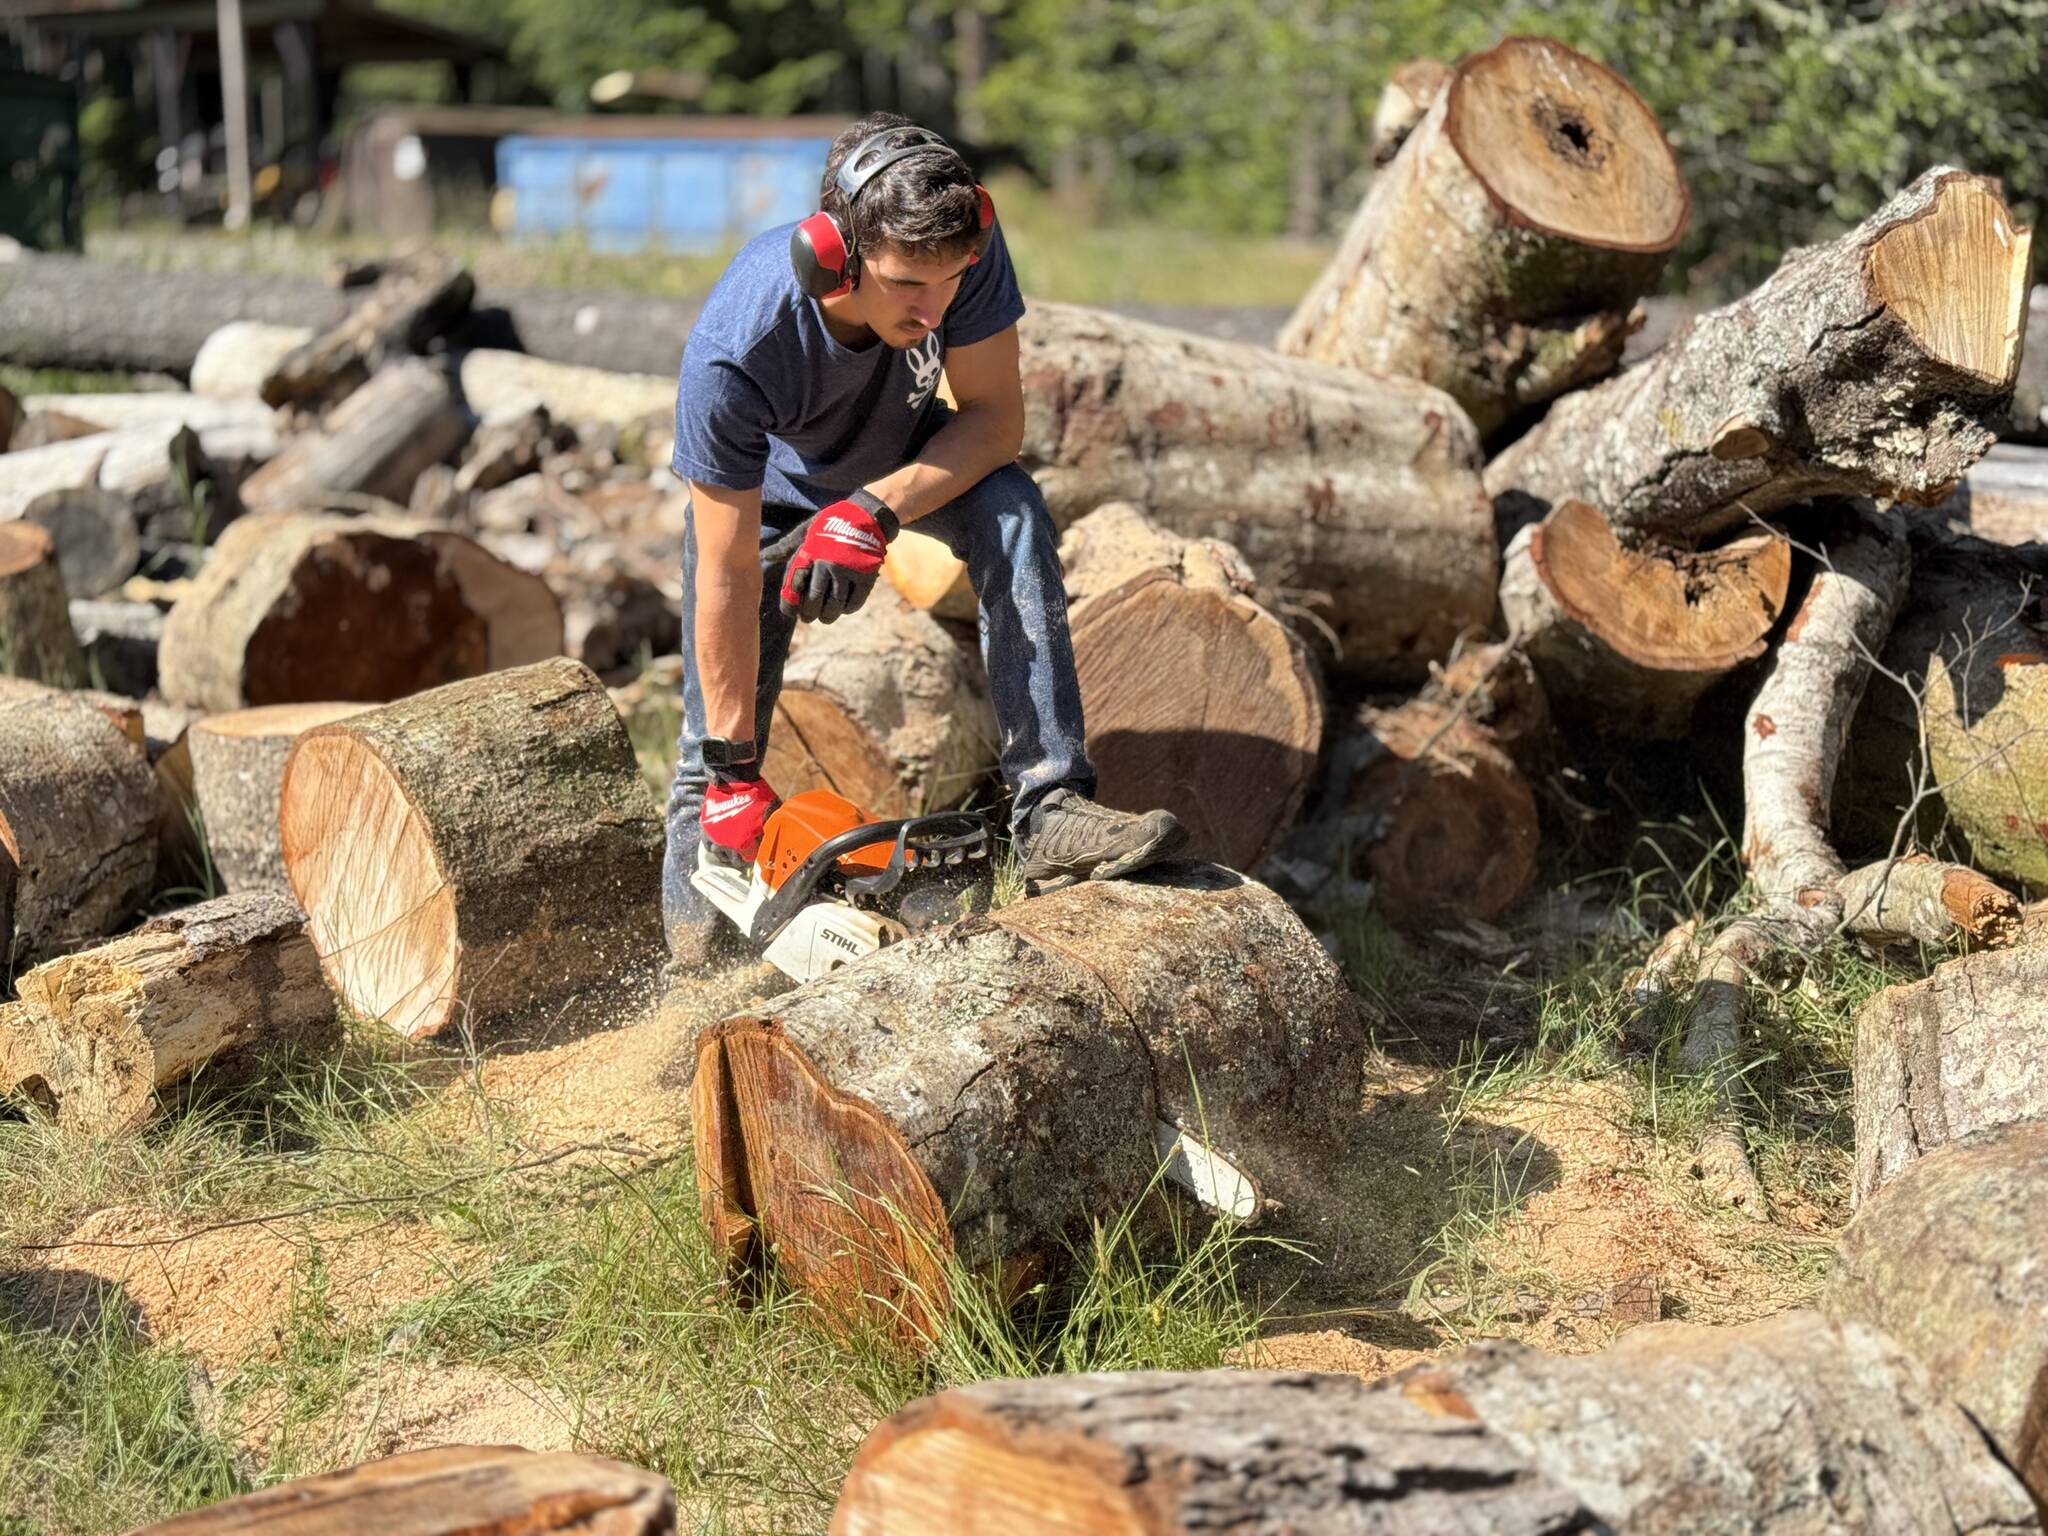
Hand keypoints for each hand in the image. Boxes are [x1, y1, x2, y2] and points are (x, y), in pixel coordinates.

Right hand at [701, 776, 779, 860]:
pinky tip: (720, 844)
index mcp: (743, 842)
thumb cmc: (757, 794)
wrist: (734, 777)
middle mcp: (726, 843)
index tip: (758, 851)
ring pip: (718, 854)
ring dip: (726, 855)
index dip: (755, 855)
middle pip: (733, 860)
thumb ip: (773, 827)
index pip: (749, 858)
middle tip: (746, 852)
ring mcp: (714, 835)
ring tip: (732, 851)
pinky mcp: (706, 826)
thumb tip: (781, 837)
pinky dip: (714, 846)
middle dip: (741, 857)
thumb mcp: (772, 811)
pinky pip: (707, 844)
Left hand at [780, 489, 898, 622]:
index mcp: (809, 553)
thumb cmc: (829, 525)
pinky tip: (843, 608)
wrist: (865, 516)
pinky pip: (853, 603)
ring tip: (825, 617)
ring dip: (827, 616)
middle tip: (808, 617)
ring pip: (834, 605)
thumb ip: (785, 547)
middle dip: (808, 614)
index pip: (793, 587)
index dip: (789, 605)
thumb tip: (763, 556)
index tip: (791, 612)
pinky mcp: (865, 577)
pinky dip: (847, 609)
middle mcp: (826, 563)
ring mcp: (847, 571)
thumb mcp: (805, 531)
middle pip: (814, 600)